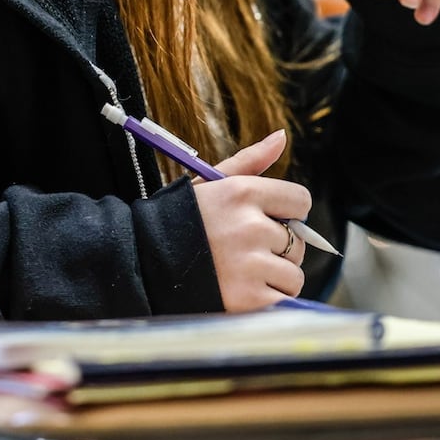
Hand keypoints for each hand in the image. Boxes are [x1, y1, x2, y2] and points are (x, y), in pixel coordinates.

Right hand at [193, 131, 312, 311]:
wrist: (140, 264)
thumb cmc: (177, 221)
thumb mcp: (208, 184)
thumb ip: (249, 161)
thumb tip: (281, 136)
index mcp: (241, 193)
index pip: (300, 200)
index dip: (288, 213)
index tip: (270, 222)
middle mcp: (249, 226)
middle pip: (297, 242)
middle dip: (278, 249)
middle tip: (243, 252)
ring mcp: (250, 265)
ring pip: (294, 275)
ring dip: (275, 279)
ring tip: (240, 275)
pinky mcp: (249, 299)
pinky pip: (284, 300)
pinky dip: (270, 302)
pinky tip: (244, 294)